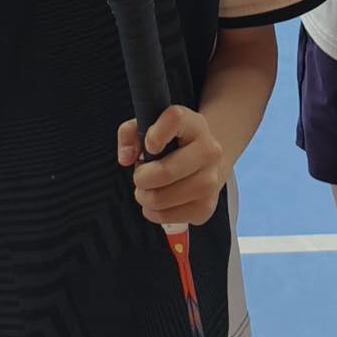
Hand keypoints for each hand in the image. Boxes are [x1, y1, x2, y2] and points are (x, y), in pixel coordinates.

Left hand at [117, 107, 225, 228]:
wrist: (206, 162)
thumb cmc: (173, 143)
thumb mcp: (151, 126)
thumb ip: (130, 133)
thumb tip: (125, 158)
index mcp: (195, 125)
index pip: (175, 119)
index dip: (155, 133)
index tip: (148, 144)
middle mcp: (209, 152)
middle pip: (164, 172)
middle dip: (141, 177)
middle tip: (142, 173)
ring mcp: (211, 182)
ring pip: (160, 199)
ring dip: (144, 196)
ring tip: (150, 187)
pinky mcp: (206, 208)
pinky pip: (165, 217)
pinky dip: (153, 211)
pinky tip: (160, 199)